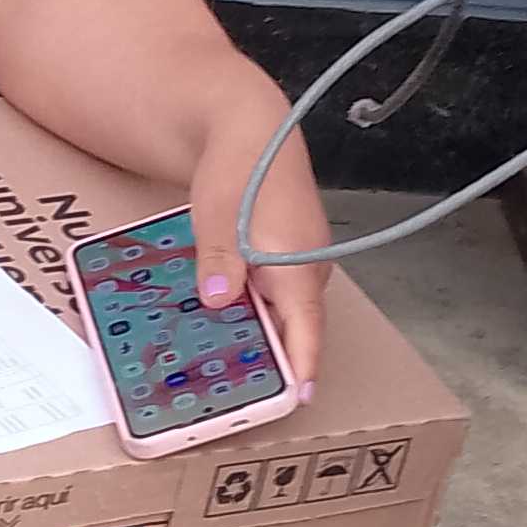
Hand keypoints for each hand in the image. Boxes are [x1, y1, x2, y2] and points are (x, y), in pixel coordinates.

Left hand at [188, 80, 330, 393]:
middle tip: (239, 397)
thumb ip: (220, 260)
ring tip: (225, 370)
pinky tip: (224, 324)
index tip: (295, 400)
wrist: (250, 126)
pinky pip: (274, 297)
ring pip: (282, 315)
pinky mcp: (285, 259)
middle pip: (293, 330)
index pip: (307, 329)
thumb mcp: (219, 212)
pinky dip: (253, 313)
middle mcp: (306, 270)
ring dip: (258, 339)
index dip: (301, 368)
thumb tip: (220, 300)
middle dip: (271, 364)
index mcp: (298, 264)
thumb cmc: (240, 165)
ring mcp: (298, 265)